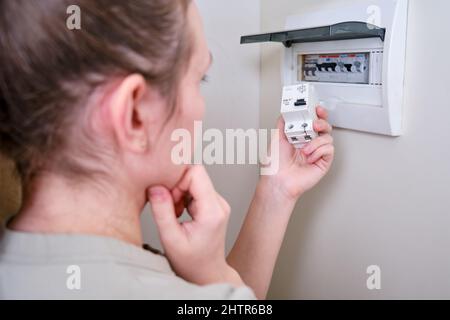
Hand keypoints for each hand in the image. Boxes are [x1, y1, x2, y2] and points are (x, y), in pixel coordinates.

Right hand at [147, 165, 243, 286]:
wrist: (206, 272)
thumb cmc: (191, 262)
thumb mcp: (170, 239)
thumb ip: (162, 212)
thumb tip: (155, 187)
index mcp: (212, 211)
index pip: (196, 173)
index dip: (177, 180)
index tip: (168, 199)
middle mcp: (220, 203)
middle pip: (195, 174)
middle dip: (176, 187)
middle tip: (170, 209)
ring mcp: (218, 202)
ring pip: (194, 180)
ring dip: (178, 193)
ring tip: (175, 214)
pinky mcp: (213, 204)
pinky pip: (195, 188)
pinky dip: (182, 197)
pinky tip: (179, 213)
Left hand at [262, 106, 334, 200]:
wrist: (278, 181)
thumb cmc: (275, 165)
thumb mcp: (276, 138)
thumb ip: (283, 123)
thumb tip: (287, 112)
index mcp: (299, 136)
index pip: (312, 121)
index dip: (317, 113)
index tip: (316, 108)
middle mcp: (309, 143)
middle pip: (324, 126)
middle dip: (322, 122)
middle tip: (315, 124)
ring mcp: (317, 152)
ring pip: (328, 137)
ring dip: (316, 141)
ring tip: (305, 149)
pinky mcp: (323, 161)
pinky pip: (329, 149)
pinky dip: (319, 151)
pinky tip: (309, 157)